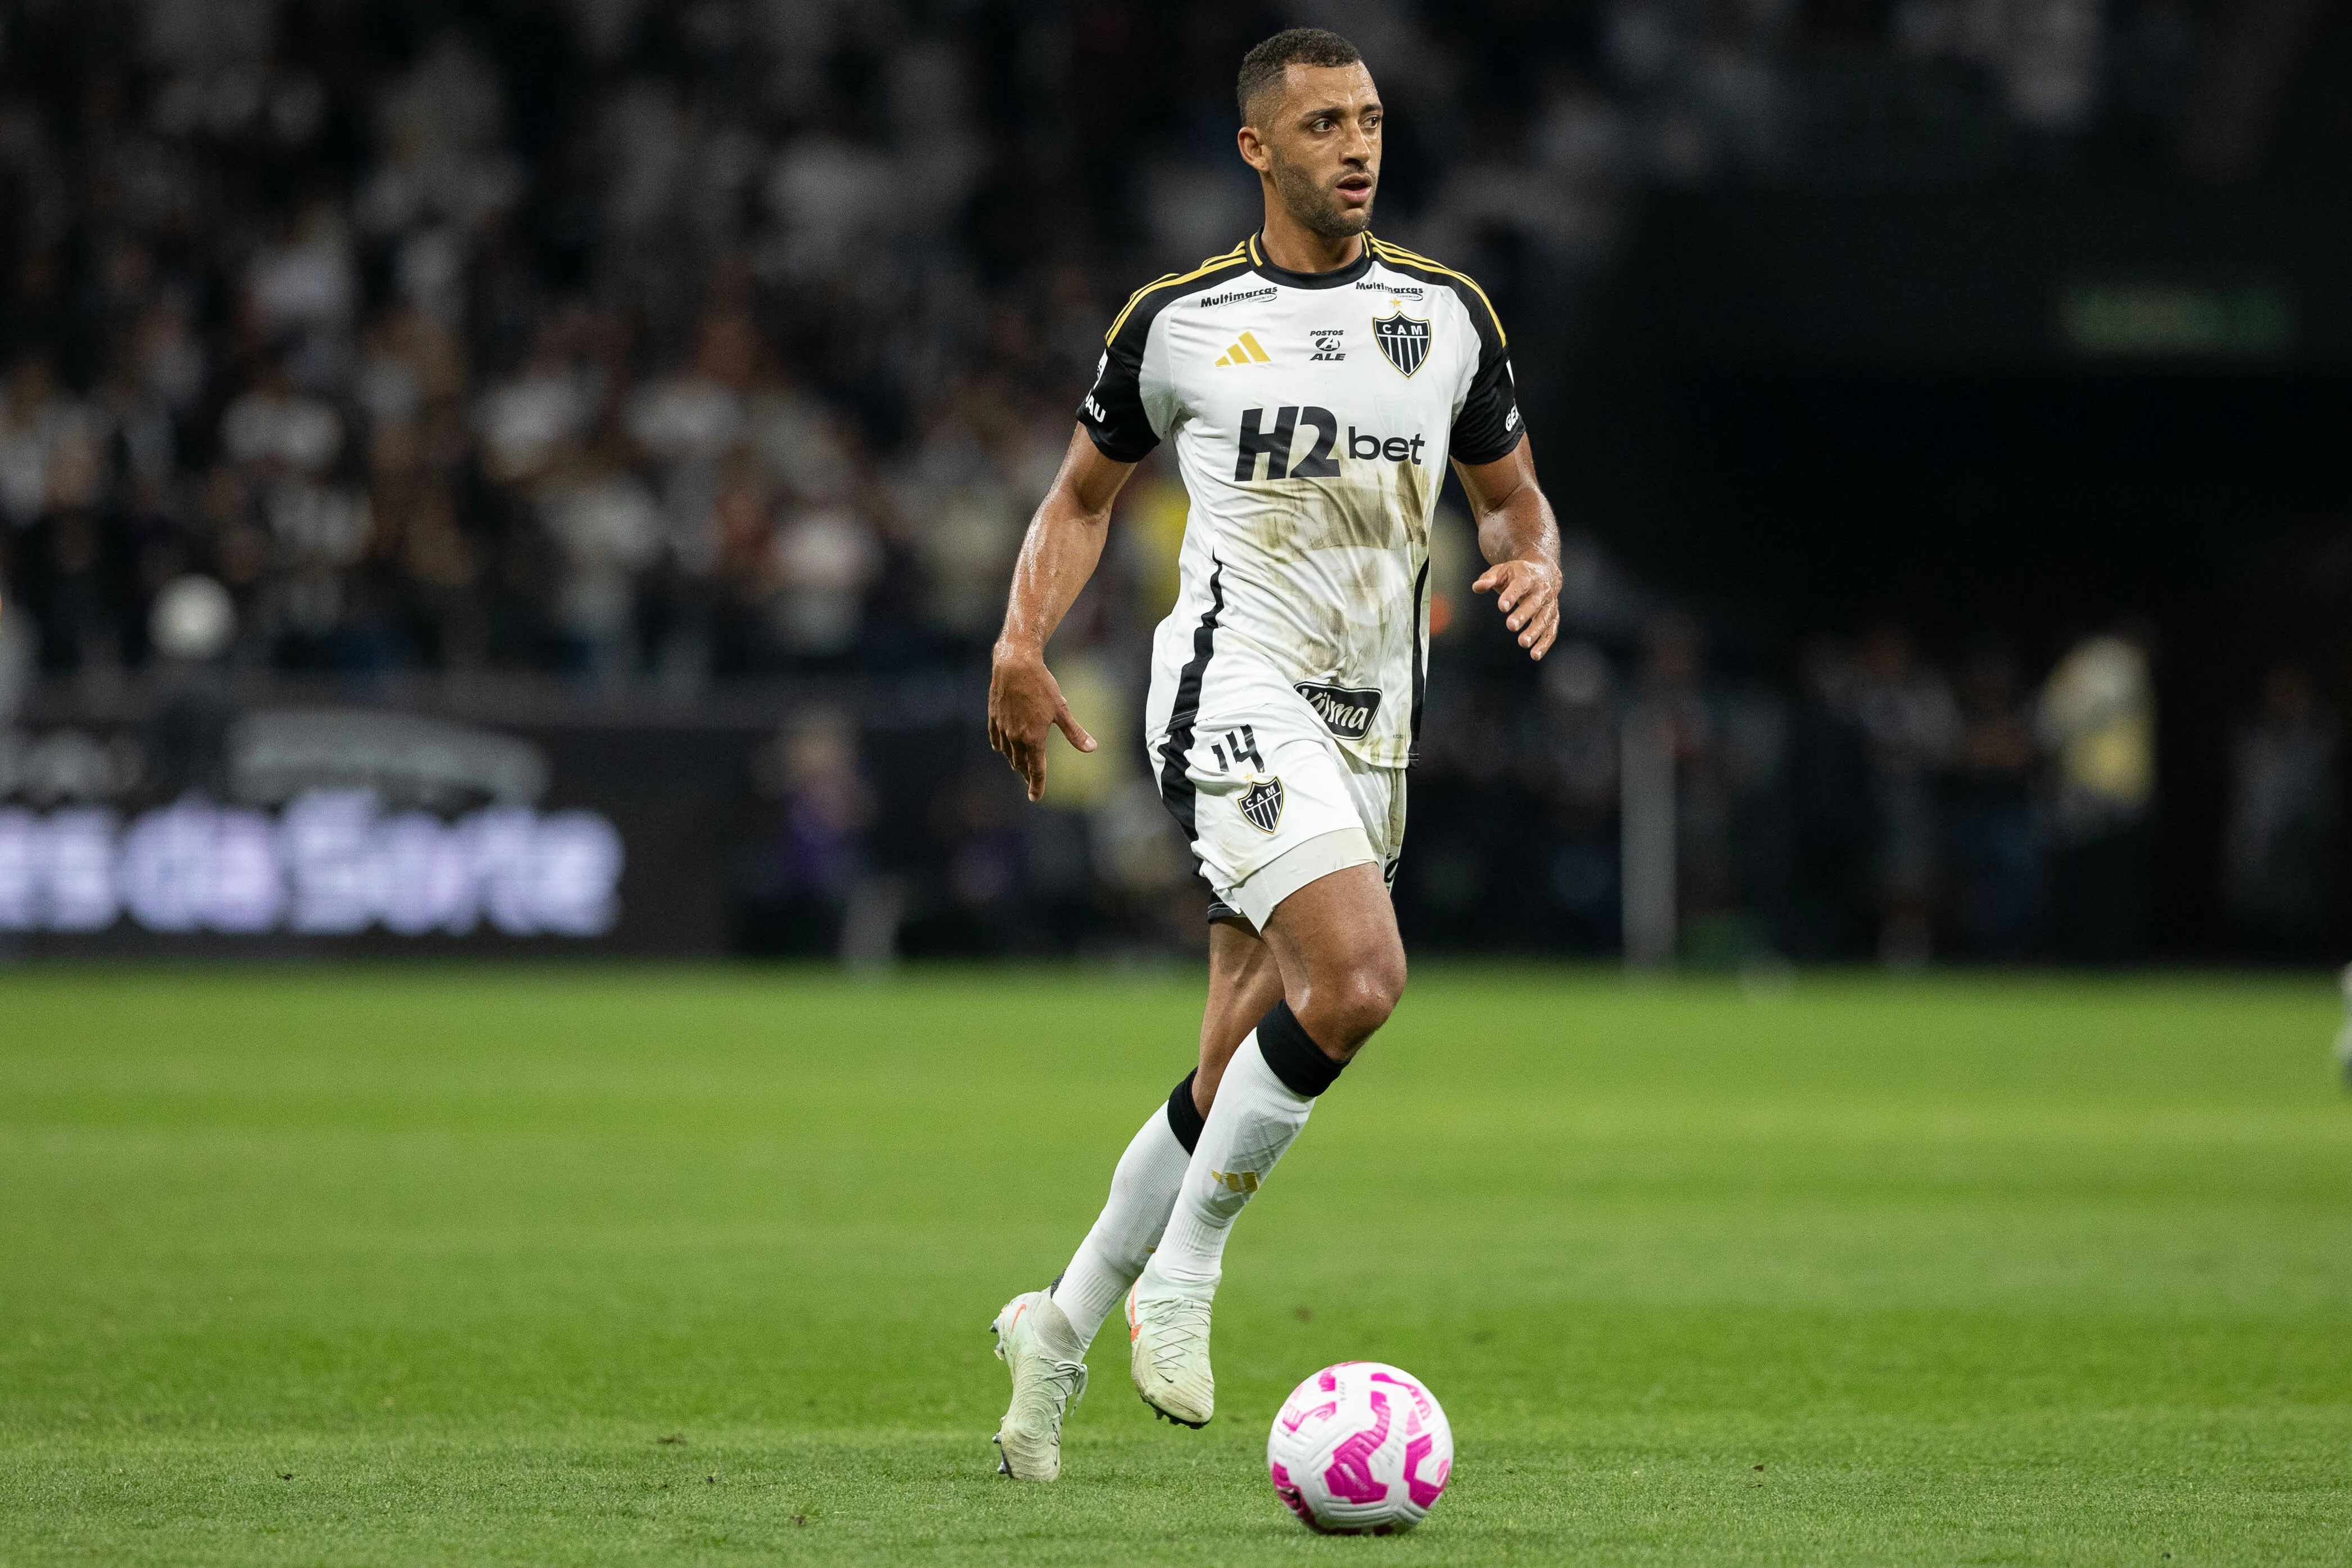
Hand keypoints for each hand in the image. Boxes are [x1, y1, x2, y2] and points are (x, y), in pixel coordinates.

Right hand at [987, 643, 1096, 802]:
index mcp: (1034, 738)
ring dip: (1015, 761)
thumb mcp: (1062, 710)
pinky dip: (1002, 747)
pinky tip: (1003, 747)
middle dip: (1027, 774)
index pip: (1036, 770)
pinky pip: (996, 739)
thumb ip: (1075, 733)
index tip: (1035, 798)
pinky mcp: (993, 718)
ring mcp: (1002, 728)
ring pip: (1008, 753)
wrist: (1015, 665)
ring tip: (1021, 765)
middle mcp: (1015, 737)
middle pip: (1021, 764)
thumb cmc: (1042, 686)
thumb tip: (1092, 748)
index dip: (1037, 786)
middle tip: (1031, 780)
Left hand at [1472, 558, 1561, 660]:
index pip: (1520, 585)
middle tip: (1510, 626)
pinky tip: (1535, 655)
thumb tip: (1476, 587)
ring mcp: (1549, 604)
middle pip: (1533, 603)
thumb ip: (1489, 579)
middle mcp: (1542, 590)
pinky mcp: (1553, 616)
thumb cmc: (1517, 574)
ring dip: (1535, 631)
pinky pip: (1551, 631)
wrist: (1545, 572)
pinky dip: (1544, 643)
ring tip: (1523, 643)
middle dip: (1523, 615)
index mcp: (1528, 576)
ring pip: (1544, 618)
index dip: (1511, 596)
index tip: (1502, 607)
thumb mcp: (1502, 571)